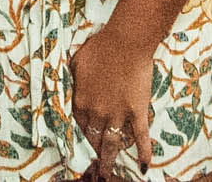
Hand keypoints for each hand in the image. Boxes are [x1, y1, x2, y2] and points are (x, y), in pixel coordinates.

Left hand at [71, 24, 155, 176]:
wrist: (125, 42)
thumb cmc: (100, 47)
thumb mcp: (76, 61)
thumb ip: (72, 78)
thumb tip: (68, 82)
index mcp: (81, 101)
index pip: (78, 124)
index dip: (79, 135)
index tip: (80, 145)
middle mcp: (97, 113)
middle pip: (93, 138)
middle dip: (92, 153)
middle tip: (92, 167)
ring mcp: (117, 114)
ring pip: (111, 144)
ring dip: (109, 161)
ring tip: (106, 175)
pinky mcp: (137, 112)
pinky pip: (141, 137)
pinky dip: (143, 152)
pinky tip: (144, 166)